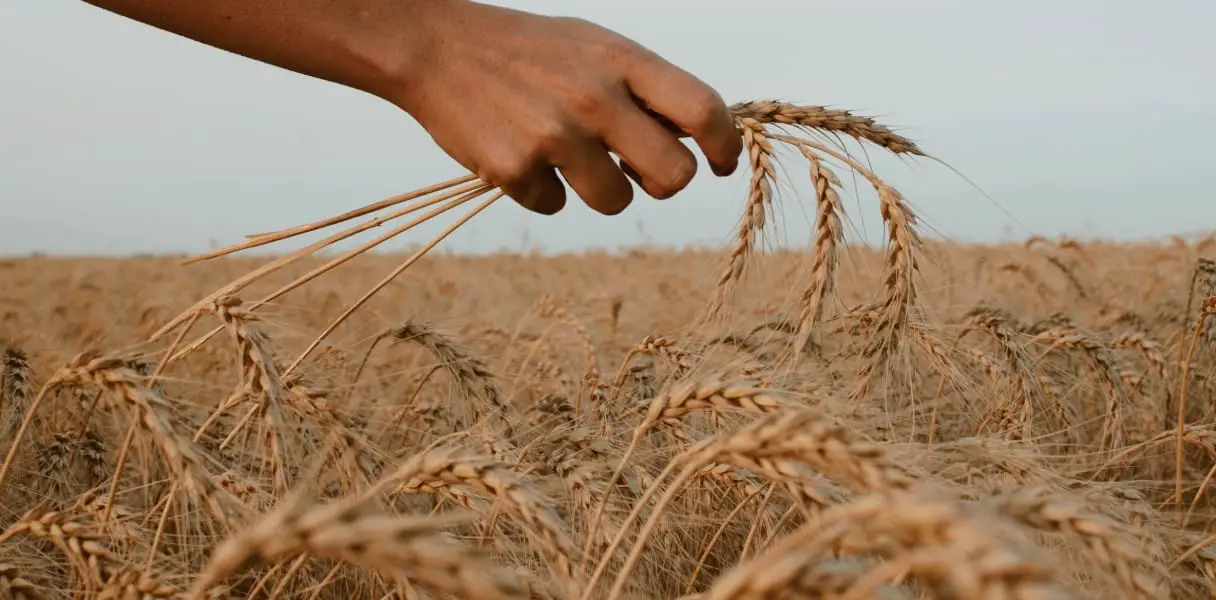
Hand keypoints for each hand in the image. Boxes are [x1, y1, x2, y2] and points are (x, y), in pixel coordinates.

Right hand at [390, 1, 742, 215]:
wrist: (436, 47)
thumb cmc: (526, 50)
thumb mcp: (593, 46)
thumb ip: (643, 88)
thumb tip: (692, 141)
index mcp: (622, 60)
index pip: (703, 110)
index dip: (724, 145)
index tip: (722, 163)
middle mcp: (595, 98)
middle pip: (674, 176)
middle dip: (662, 182)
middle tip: (638, 171)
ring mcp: (555, 137)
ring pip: (616, 201)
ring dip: (600, 190)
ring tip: (567, 155)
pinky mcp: (515, 170)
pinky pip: (555, 206)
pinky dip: (542, 190)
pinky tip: (520, 153)